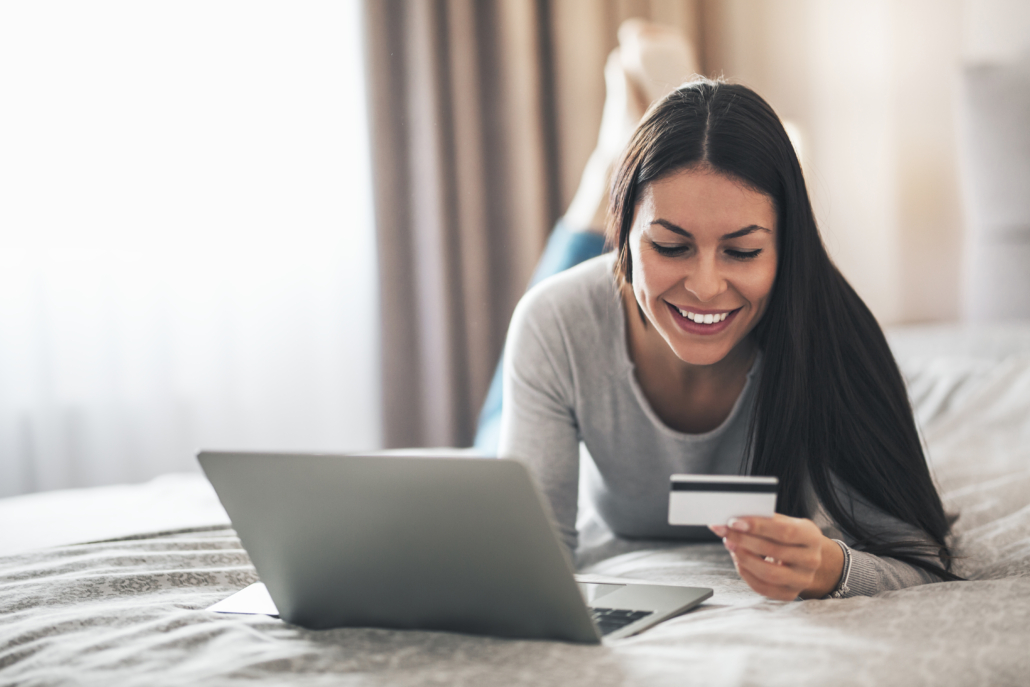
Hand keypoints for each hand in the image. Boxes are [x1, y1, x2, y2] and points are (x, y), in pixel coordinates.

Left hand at [709, 514, 843, 600]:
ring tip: (730, 545)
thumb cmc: (790, 536)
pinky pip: (763, 588)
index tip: (733, 522)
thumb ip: (765, 520)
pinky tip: (738, 560)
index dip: (757, 527)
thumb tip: (734, 521)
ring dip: (743, 558)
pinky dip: (746, 573)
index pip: (784, 532)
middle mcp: (811, 560)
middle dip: (744, 540)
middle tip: (724, 532)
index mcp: (812, 537)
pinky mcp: (789, 594)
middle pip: (774, 551)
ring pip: (768, 573)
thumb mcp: (786, 522)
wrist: (806, 558)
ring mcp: (802, 580)